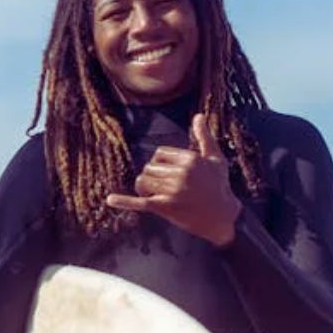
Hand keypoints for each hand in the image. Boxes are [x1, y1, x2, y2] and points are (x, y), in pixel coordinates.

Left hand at [104, 113, 240, 246]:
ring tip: (157, 194)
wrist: (222, 217)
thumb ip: (204, 136)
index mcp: (189, 159)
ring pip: (143, 181)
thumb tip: (198, 116)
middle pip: (149, 168)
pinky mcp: (165, 207)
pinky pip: (140, 202)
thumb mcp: (216, 159)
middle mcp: (180, 173)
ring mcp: (171, 191)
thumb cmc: (220, 185)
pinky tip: (110, 200)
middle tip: (167, 187)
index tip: (171, 173)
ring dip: (145, 188)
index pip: (159, 154)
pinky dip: (124, 201)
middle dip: (154, 177)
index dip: (161, 163)